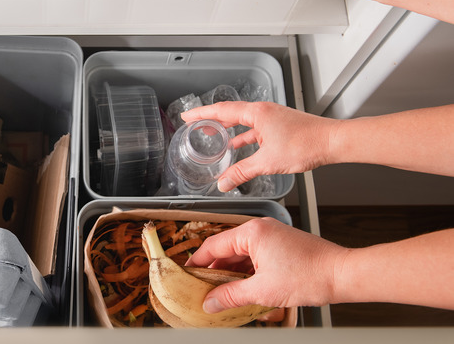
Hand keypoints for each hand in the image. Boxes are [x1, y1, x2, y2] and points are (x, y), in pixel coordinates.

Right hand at [180, 102, 338, 191]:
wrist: (332, 142)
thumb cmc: (306, 144)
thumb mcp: (267, 162)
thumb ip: (242, 172)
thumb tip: (223, 183)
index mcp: (257, 113)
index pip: (221, 110)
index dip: (201, 113)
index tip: (187, 115)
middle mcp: (263, 111)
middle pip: (230, 113)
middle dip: (211, 119)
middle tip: (195, 123)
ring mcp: (272, 117)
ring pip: (243, 121)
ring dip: (227, 128)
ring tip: (213, 135)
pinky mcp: (280, 126)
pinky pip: (255, 129)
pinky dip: (243, 136)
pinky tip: (238, 146)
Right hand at [185, 217, 347, 311]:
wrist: (342, 275)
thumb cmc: (309, 276)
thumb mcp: (263, 290)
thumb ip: (231, 295)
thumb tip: (210, 302)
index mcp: (252, 232)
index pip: (213, 245)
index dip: (198, 262)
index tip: (188, 275)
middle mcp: (260, 229)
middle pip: (226, 249)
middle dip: (215, 270)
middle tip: (204, 288)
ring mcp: (272, 236)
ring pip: (241, 254)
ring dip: (231, 272)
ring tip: (223, 292)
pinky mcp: (281, 244)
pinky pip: (255, 256)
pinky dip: (247, 271)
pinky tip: (244, 287)